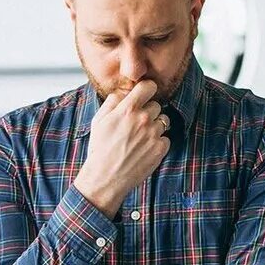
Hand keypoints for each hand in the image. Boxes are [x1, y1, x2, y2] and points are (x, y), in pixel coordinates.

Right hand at [74, 79, 170, 217]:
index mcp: (127, 110)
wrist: (106, 177)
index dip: (147, 90)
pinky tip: (144, 149)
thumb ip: (112, 101)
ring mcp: (154, 134)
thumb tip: (124, 92)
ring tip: (139, 139)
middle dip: (148, 112)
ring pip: (163, 121)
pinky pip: (165, 138)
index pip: (149, 86)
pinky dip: (157, 142)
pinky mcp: (160, 148)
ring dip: (154, 127)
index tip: (144, 95)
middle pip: (156, 105)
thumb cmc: (100, 149)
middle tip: (135, 126)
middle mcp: (143, 119)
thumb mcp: (98, 121)